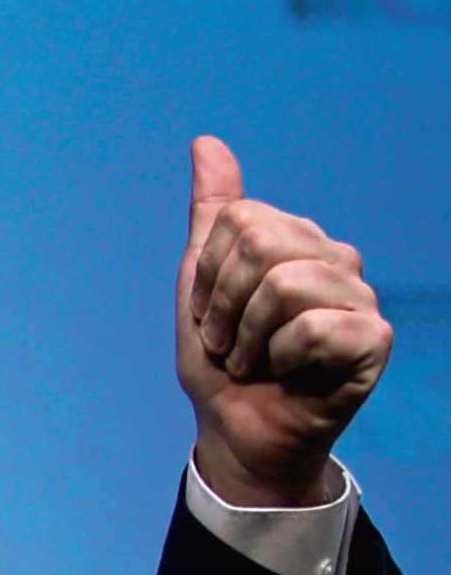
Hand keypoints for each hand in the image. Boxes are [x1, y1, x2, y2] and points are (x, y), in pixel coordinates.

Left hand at [180, 135, 389, 507]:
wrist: (238, 432)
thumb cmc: (223, 363)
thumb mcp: (200, 285)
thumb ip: (211, 214)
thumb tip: (206, 141)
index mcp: (298, 241)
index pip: (239, 222)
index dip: (207, 278)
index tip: (210, 317)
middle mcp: (337, 260)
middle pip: (262, 245)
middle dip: (224, 306)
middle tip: (227, 343)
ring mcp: (361, 298)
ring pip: (285, 284)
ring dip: (247, 337)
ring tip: (252, 362)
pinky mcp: (374, 340)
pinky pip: (311, 328)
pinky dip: (279, 359)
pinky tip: (287, 374)